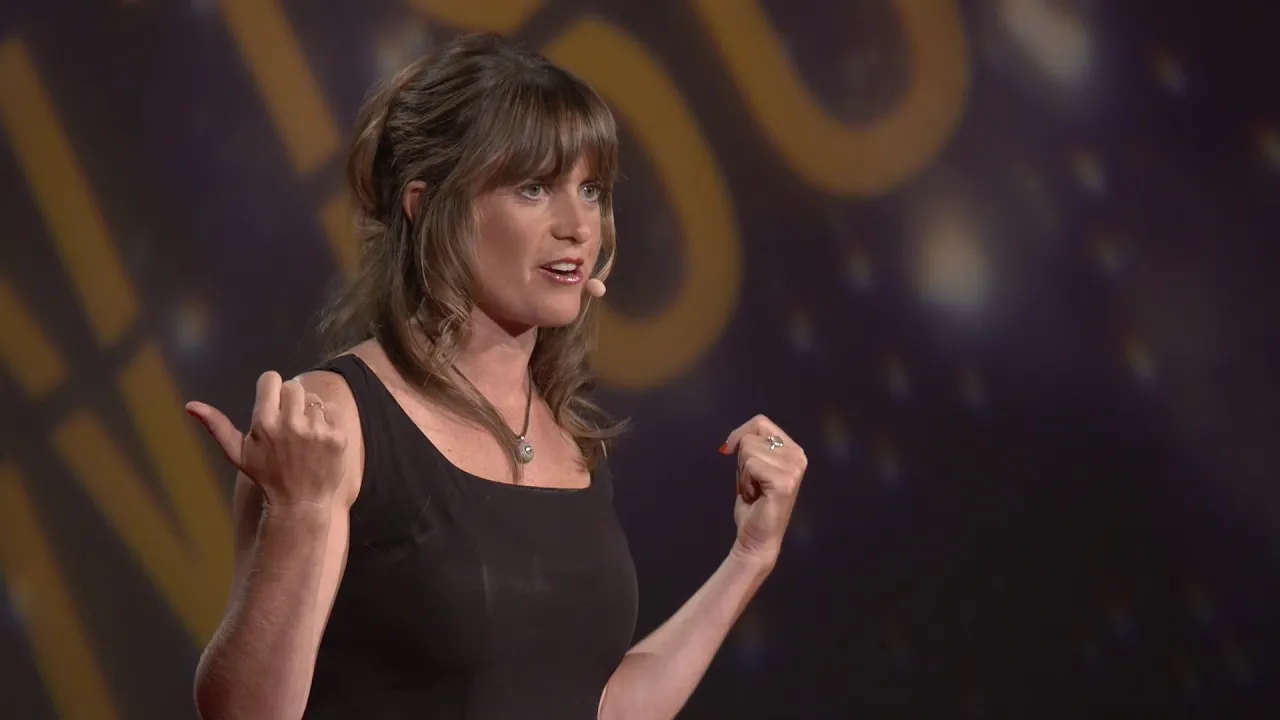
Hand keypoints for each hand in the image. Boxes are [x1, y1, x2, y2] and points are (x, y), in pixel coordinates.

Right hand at [185, 371, 347, 507]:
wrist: (299, 502)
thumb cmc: (266, 476)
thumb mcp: (238, 453)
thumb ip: (217, 426)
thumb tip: (190, 405)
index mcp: (264, 423)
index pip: (271, 379)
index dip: (272, 389)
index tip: (272, 402)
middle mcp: (290, 424)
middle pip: (293, 386)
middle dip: (290, 400)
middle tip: (289, 421)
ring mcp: (316, 431)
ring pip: (314, 399)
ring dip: (309, 411)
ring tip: (304, 435)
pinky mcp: (337, 437)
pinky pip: (332, 410)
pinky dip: (327, 421)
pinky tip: (319, 440)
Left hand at [720, 415, 807, 564]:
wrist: (757, 538)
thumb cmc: (754, 504)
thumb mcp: (750, 467)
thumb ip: (748, 448)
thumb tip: (730, 443)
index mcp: (793, 450)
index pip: (760, 422)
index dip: (740, 434)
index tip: (729, 451)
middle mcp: (798, 456)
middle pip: (751, 436)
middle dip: (742, 460)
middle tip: (753, 483)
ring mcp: (793, 468)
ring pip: (748, 450)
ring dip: (743, 473)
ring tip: (755, 490)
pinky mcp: (784, 481)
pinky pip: (750, 465)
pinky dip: (745, 482)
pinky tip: (756, 496)